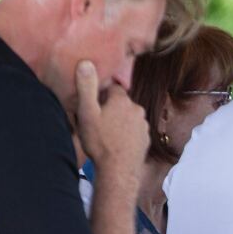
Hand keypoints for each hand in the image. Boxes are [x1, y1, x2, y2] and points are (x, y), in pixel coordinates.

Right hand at [74, 60, 148, 177]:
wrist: (118, 170)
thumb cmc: (100, 142)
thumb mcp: (87, 113)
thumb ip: (87, 87)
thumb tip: (86, 63)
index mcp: (123, 100)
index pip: (112, 89)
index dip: (101, 96)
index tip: (93, 106)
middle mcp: (137, 109)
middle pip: (121, 103)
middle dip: (110, 109)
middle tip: (97, 123)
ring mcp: (143, 125)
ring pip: (128, 117)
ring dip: (119, 122)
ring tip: (106, 136)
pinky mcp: (145, 138)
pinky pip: (134, 131)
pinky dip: (126, 134)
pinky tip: (116, 144)